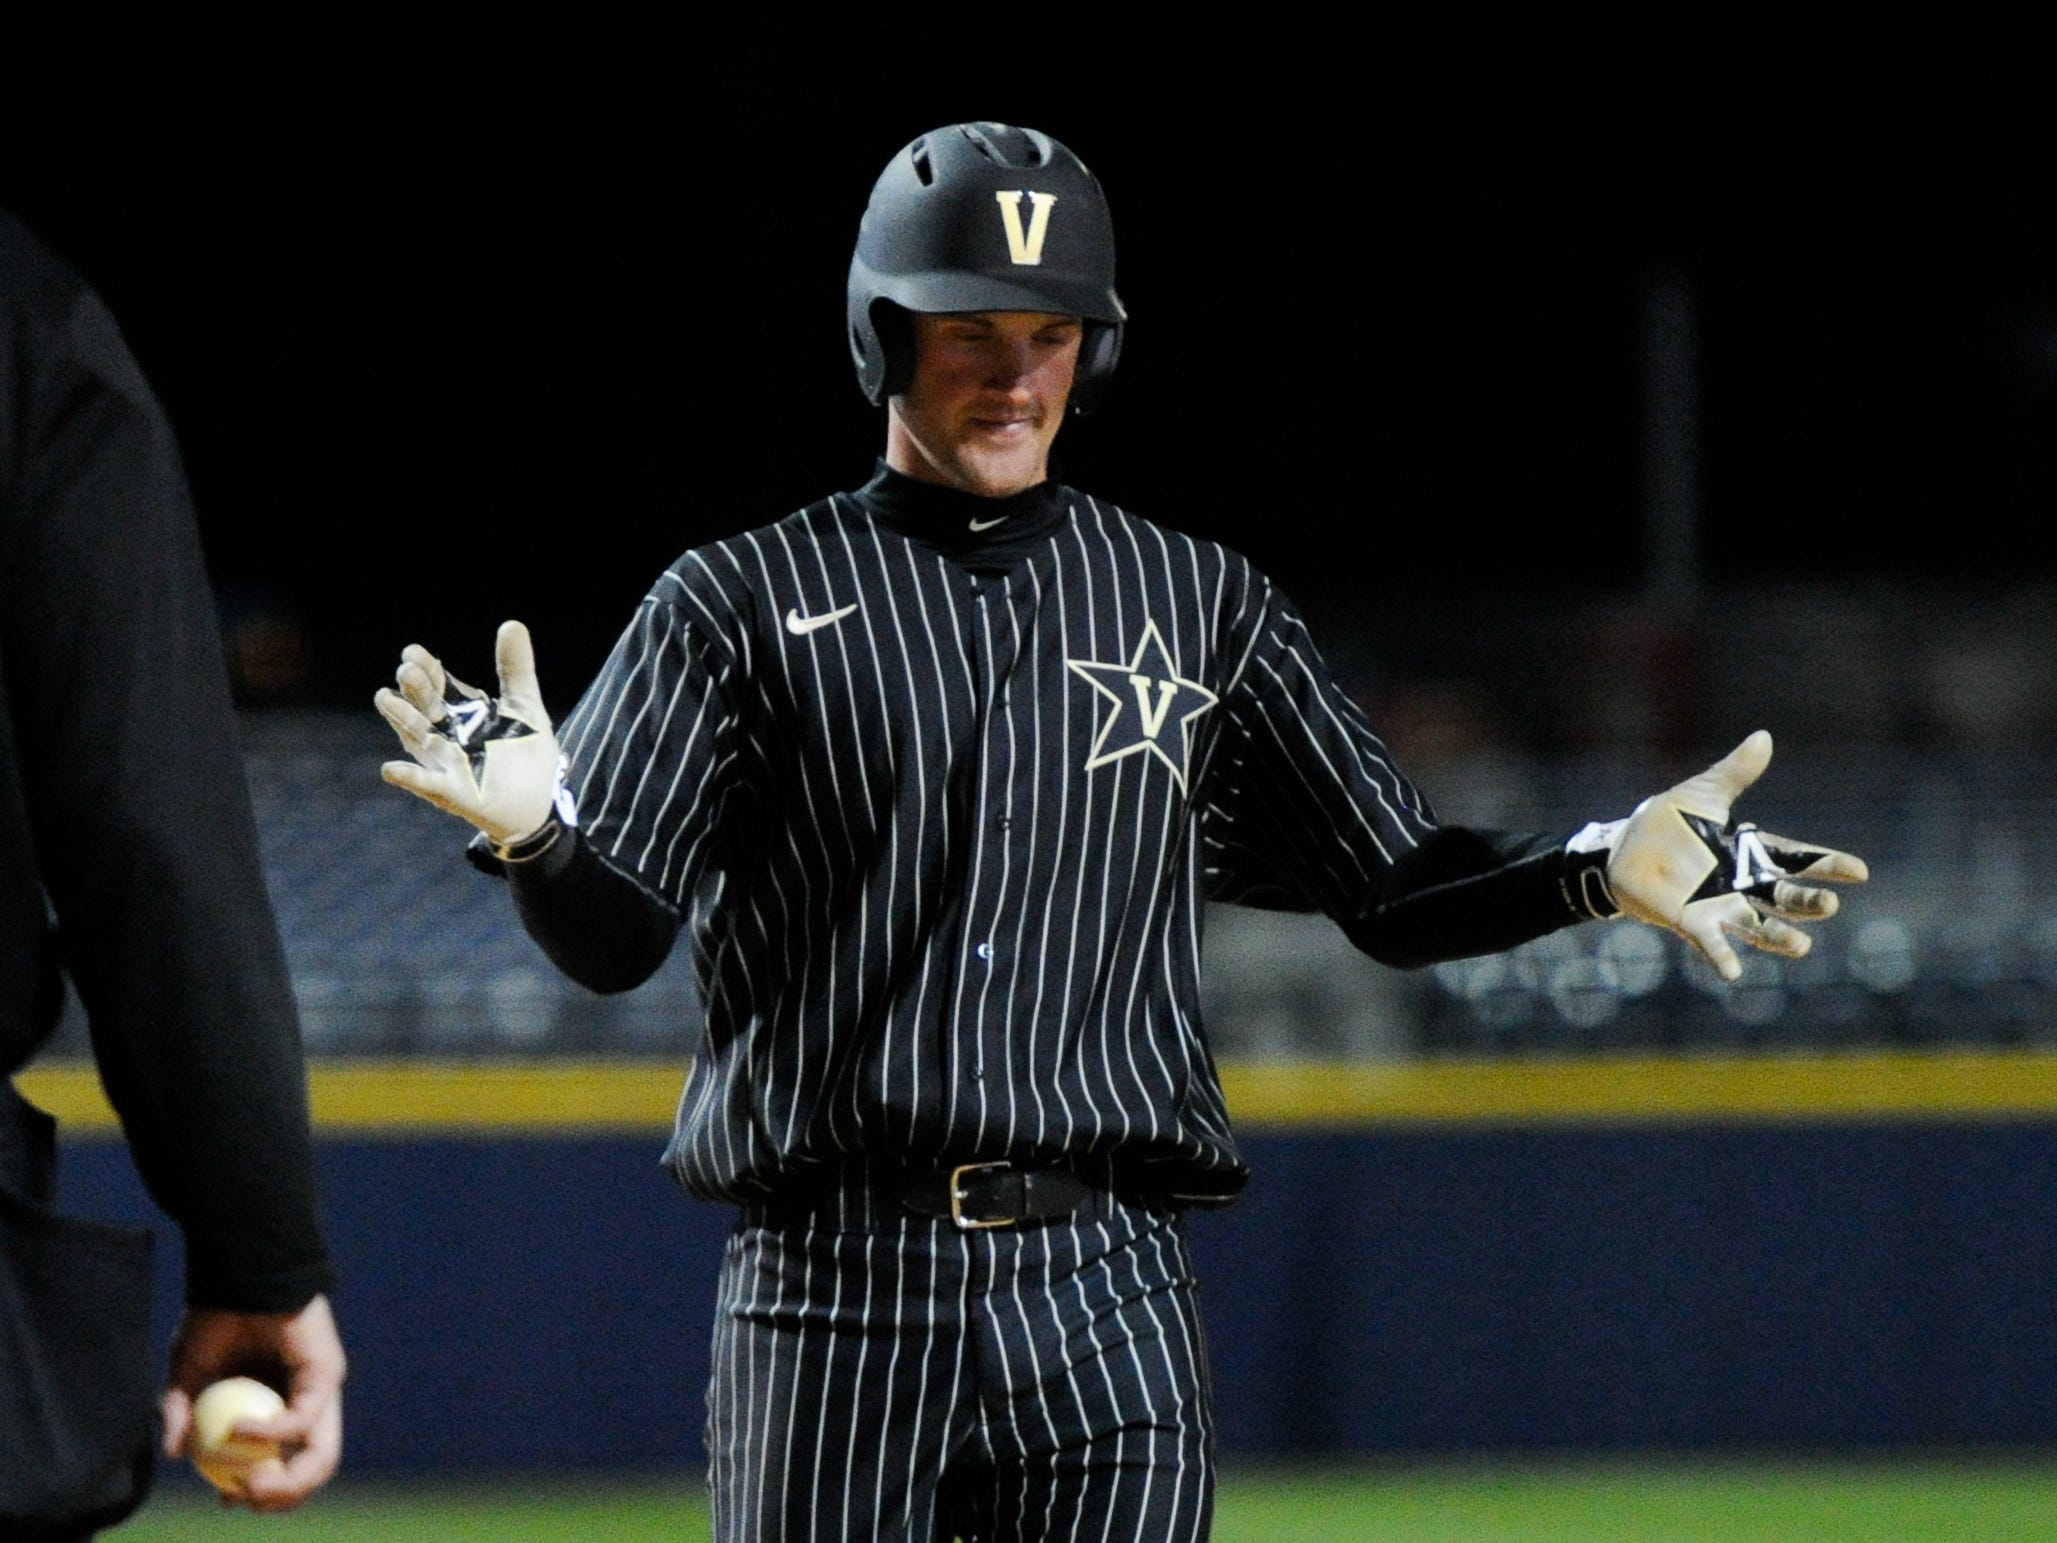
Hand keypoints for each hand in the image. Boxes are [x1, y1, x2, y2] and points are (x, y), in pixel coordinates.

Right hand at [160, 1293, 345, 1511]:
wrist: (239, 1272)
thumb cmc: (216, 1315)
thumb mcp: (187, 1372)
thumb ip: (179, 1412)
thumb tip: (176, 1453)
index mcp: (278, 1409)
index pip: (283, 1466)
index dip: (259, 1493)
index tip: (225, 1501)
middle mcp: (307, 1403)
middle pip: (311, 1470)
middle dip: (278, 1498)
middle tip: (239, 1499)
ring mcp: (321, 1390)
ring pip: (322, 1456)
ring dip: (286, 1482)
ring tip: (247, 1485)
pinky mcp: (327, 1373)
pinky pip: (301, 1418)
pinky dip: (269, 1433)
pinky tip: (237, 1430)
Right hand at [375, 619, 562, 846]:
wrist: (539, 803)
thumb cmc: (525, 754)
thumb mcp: (525, 706)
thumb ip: (516, 668)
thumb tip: (512, 623)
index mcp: (463, 713)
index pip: (439, 686)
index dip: (427, 670)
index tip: (412, 652)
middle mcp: (448, 736)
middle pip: (426, 708)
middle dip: (416, 689)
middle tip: (406, 669)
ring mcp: (449, 764)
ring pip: (419, 740)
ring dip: (403, 720)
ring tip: (385, 698)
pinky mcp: (456, 793)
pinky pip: (428, 785)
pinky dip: (410, 777)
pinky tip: (391, 768)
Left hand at [1601, 730, 1868, 981]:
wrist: (1623, 848)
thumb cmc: (1667, 821)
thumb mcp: (1702, 793)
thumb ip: (1734, 773)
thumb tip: (1764, 737)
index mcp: (1751, 852)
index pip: (1798, 859)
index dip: (1827, 866)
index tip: (1859, 872)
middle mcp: (1742, 883)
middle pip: (1785, 896)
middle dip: (1807, 903)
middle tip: (1830, 905)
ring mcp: (1719, 905)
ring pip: (1759, 926)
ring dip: (1780, 938)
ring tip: (1802, 946)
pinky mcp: (1691, 922)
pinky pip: (1712, 943)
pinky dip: (1723, 957)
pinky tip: (1733, 972)